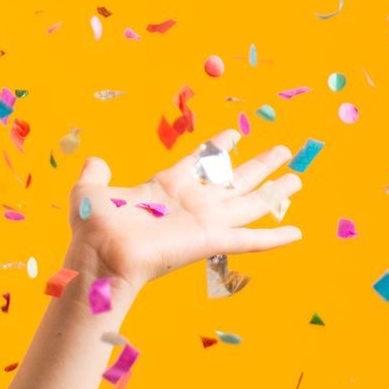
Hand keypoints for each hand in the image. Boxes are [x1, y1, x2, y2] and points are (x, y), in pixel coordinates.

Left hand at [66, 129, 302, 290]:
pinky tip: (296, 232)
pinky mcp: (211, 239)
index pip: (200, 161)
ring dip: (276, 190)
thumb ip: (95, 173)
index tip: (235, 134)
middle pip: (235, 178)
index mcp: (167, 185)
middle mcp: (192, 202)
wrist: (101, 254)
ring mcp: (204, 220)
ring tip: (298, 178)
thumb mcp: (90, 190)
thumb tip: (94, 159)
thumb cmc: (94, 225)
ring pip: (251, 201)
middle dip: (260, 164)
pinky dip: (274, 236)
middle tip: (284, 150)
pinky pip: (251, 238)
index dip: (217, 147)